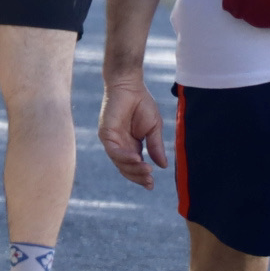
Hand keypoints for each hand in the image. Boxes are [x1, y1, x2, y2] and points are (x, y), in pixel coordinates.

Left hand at [98, 74, 168, 189]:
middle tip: (149, 182)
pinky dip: (124, 157)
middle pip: (126, 169)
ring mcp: (111, 141)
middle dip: (138, 177)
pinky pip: (114, 151)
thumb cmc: (141, 103)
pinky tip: (137, 159)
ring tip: (147, 170)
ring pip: (119, 163)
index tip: (151, 185)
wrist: (130, 85)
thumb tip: (163, 166)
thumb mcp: (154, 128)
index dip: (141, 177)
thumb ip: (156, 146)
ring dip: (133, 169)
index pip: (134, 167)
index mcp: (131, 146)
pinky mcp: (105, 134)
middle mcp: (120, 146)